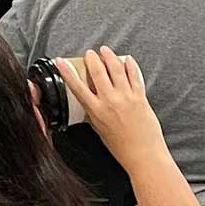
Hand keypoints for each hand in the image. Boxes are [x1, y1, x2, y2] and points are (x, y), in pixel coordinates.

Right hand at [59, 47, 167, 161]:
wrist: (143, 154)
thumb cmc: (122, 147)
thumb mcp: (100, 130)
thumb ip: (94, 114)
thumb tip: (91, 104)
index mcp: (96, 110)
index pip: (77, 86)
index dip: (67, 72)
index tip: (60, 62)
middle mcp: (110, 101)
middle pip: (97, 71)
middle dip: (92, 58)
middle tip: (90, 53)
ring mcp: (126, 97)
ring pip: (116, 69)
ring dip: (109, 56)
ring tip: (105, 50)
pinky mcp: (140, 96)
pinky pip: (134, 75)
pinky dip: (130, 65)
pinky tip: (127, 59)